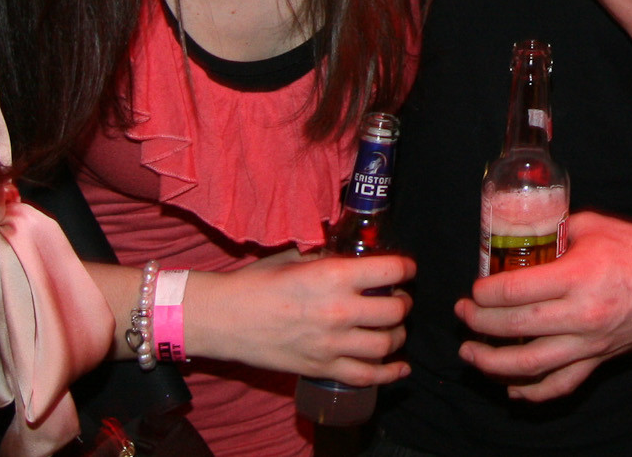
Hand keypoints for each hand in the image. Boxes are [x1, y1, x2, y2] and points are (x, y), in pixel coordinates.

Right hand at [186, 248, 414, 386]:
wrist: (224, 318)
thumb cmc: (257, 283)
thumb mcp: (296, 258)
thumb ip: (329, 257)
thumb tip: (354, 255)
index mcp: (333, 275)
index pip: (391, 270)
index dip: (406, 268)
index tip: (406, 269)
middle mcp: (338, 310)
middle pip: (396, 310)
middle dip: (403, 303)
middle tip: (398, 298)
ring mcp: (331, 343)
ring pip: (386, 344)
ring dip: (398, 336)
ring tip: (393, 328)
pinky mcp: (321, 367)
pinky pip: (366, 376)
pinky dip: (389, 374)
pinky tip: (401, 368)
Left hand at [456, 211, 631, 400]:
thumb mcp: (590, 226)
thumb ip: (553, 232)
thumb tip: (520, 235)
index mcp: (577, 276)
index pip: (515, 291)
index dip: (485, 294)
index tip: (473, 291)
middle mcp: (581, 314)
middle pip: (516, 328)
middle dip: (480, 324)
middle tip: (463, 316)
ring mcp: (590, 343)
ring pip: (531, 365)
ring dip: (493, 363)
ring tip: (471, 354)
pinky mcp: (599, 360)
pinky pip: (560, 385)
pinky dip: (532, 392)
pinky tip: (511, 389)